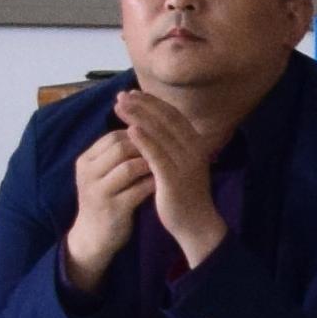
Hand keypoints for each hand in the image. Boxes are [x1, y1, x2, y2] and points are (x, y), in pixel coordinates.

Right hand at [59, 121, 159, 291]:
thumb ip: (118, 153)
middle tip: (168, 147)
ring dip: (151, 163)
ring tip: (169, 161)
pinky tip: (166, 181)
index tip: (160, 136)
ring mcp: (97, 192)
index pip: (113, 136)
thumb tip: (145, 125)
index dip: (139, 134)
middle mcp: (87, 174)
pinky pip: (137, 191)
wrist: (94, 236)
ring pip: (128, 168)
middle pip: (120, 148)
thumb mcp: (105, 173)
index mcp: (85, 161)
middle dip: (146, 146)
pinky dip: (153, 183)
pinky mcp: (111, 209)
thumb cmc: (107, 198)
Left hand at [112, 89, 231, 271]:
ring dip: (139, 117)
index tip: (132, 93)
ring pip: (160, 133)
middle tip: (121, 95)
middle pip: (165, 119)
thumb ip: (171, 146)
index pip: (172, 115)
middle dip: (142, 105)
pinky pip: (158, 155)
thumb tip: (152, 126)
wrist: (196, 224)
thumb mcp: (181, 164)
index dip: (151, 102)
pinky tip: (130, 130)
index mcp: (195, 143)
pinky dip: (144, 141)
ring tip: (120, 107)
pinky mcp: (175, 178)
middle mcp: (193, 149)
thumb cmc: (184, 194)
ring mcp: (186, 163)